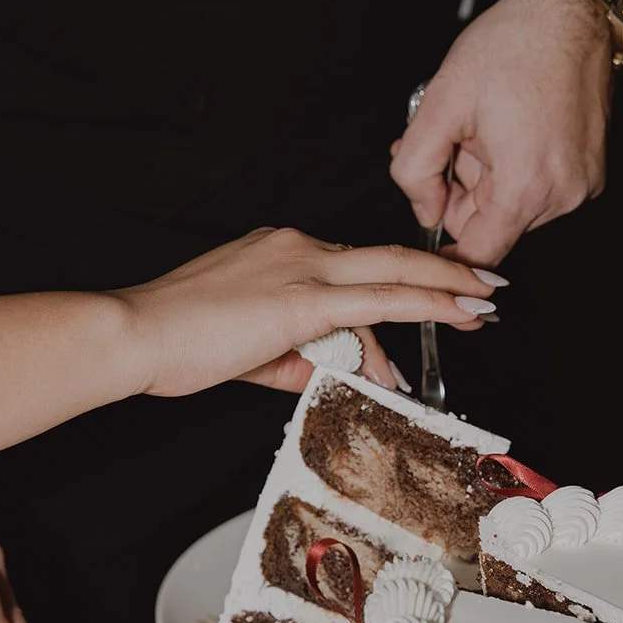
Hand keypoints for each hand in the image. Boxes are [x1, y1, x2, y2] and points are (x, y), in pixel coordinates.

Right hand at [116, 226, 501, 398]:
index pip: (352, 271)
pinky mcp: (305, 298)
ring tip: (481, 308)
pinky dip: (425, 306)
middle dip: (443, 270)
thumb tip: (351, 375)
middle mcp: (297, 247)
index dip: (398, 285)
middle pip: (387, 257)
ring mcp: (303, 267)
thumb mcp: (254, 352)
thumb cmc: (177, 342)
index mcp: (281, 251)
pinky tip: (457, 314)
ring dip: (443, 293)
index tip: (430, 291)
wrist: (136, 335)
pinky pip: (382, 300)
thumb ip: (306, 358)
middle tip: (486, 282)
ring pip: (393, 274)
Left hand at [389, 0, 613, 264]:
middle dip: (466, 190)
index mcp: (524, 186)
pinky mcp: (590, 171)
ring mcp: (581, 184)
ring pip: (514, 206)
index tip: (432, 232)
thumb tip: (423, 209)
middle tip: (459, 139)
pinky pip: (540, 187)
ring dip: (491, 176)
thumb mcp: (440, 103)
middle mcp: (561, 194)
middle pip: (493, 225)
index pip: (479, 254)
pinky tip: (514, 126)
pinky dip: (518, 167)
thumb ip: (415, 169)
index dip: (447, 250)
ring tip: (490, 125)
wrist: (568, 10)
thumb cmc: (512, 46)